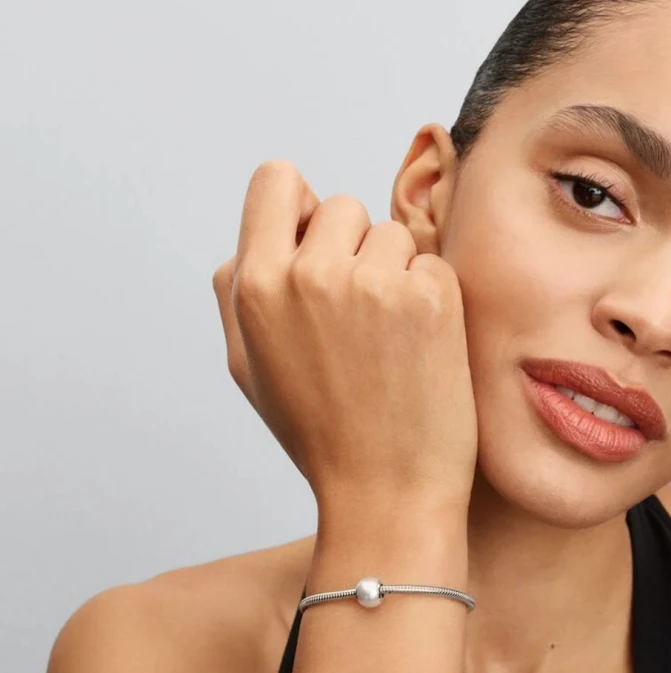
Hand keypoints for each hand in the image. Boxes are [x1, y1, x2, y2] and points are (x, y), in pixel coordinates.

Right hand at [212, 161, 476, 518]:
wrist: (385, 493)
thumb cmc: (319, 432)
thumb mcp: (248, 365)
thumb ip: (238, 290)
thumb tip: (258, 232)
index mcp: (257, 286)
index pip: (276, 180)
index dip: (298, 205)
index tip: (315, 239)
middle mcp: (310, 274)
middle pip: (341, 205)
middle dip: (351, 248)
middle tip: (357, 315)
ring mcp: (374, 283)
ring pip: (391, 234)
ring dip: (393, 272)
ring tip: (388, 338)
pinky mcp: (431, 297)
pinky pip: (431, 262)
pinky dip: (430, 295)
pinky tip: (420, 346)